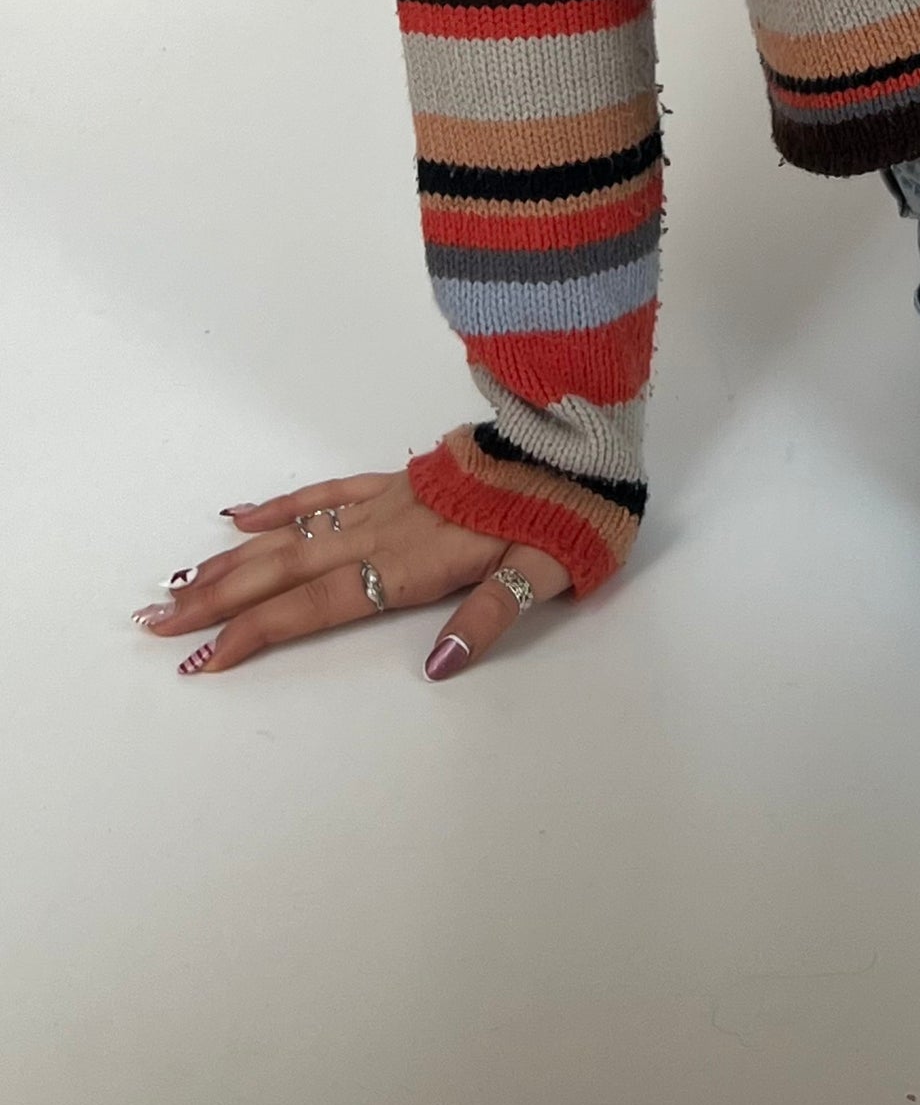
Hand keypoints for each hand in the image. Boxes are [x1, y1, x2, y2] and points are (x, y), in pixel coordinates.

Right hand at [131, 467, 573, 681]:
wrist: (579, 438)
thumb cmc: (566, 516)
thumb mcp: (541, 575)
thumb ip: (487, 618)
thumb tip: (438, 667)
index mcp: (413, 563)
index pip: (317, 606)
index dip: (257, 632)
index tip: (204, 658)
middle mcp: (385, 531)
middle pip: (285, 571)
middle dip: (217, 602)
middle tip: (156, 625)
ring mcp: (386, 501)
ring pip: (292, 534)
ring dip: (233, 562)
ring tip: (178, 585)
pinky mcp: (398, 479)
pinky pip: (326, 492)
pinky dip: (281, 505)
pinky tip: (240, 515)